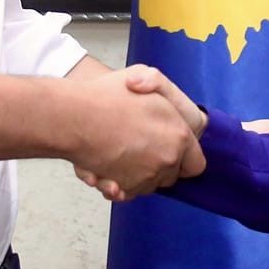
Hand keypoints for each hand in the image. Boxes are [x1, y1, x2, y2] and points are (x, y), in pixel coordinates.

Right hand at [60, 64, 202, 199]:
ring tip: (122, 153)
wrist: (72, 117)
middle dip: (161, 165)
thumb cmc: (105, 96)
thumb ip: (160, 88)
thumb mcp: (142, 75)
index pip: (196, 163)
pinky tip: (108, 169)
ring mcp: (145, 177)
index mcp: (179, 136)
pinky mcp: (123, 188)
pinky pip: (126, 193)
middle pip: (171, 176)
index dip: (184, 156)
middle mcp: (167, 160)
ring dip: (139, 175)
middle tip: (142, 146)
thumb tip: (162, 106)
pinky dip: (118, 185)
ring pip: (148, 186)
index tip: (171, 149)